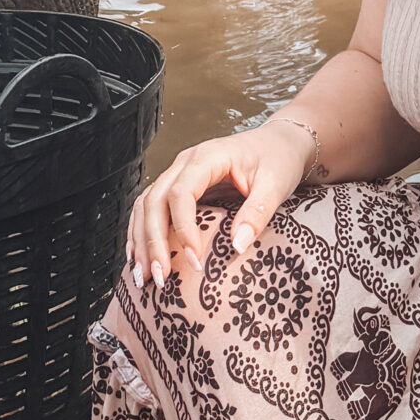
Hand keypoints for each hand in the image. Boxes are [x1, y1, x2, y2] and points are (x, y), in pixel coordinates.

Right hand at [126, 115, 312, 291]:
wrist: (279, 143)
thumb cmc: (277, 159)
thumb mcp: (276, 185)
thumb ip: (258, 212)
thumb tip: (237, 246)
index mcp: (208, 157)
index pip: (181, 192)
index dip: (182, 228)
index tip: (193, 260)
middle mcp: (185, 163)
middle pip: (155, 200)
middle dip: (153, 241)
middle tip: (160, 276)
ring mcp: (178, 173)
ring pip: (146, 204)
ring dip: (141, 240)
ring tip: (143, 274)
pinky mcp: (178, 186)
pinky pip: (151, 207)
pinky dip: (142, 232)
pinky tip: (140, 256)